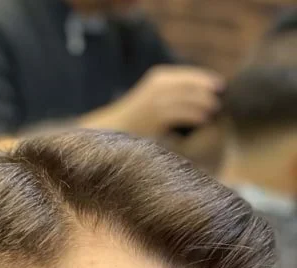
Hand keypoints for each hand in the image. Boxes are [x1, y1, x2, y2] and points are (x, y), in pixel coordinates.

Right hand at [81, 65, 223, 137]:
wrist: (111, 128)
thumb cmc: (135, 116)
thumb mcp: (153, 95)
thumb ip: (172, 92)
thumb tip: (202, 94)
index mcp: (159, 77)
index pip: (189, 75)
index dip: (206, 79)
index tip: (220, 86)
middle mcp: (159, 86)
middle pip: (192, 86)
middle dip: (207, 92)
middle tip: (220, 100)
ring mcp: (157, 101)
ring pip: (189, 99)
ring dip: (205, 104)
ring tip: (214, 111)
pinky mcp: (156, 117)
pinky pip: (182, 114)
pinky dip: (196, 115)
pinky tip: (204, 120)